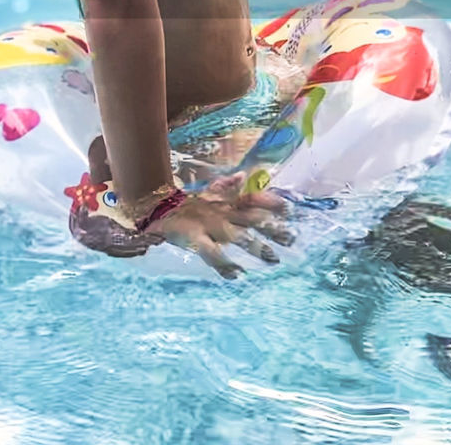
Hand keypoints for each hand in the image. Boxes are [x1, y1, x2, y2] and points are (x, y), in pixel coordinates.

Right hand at [148, 178, 292, 279]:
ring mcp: (210, 226)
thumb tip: (243, 175)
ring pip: (238, 236)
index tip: (290, 210)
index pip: (253, 199)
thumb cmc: (189, 204)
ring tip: (273, 259)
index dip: (272, 203)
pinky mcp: (196, 239)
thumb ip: (228, 186)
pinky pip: (212, 253)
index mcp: (227, 203)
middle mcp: (223, 213)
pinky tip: (236, 274)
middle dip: (273, 228)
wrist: (158, 207)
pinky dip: (224, 265)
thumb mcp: (209, 192)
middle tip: (292, 239)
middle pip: (253, 219)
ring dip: (256, 247)